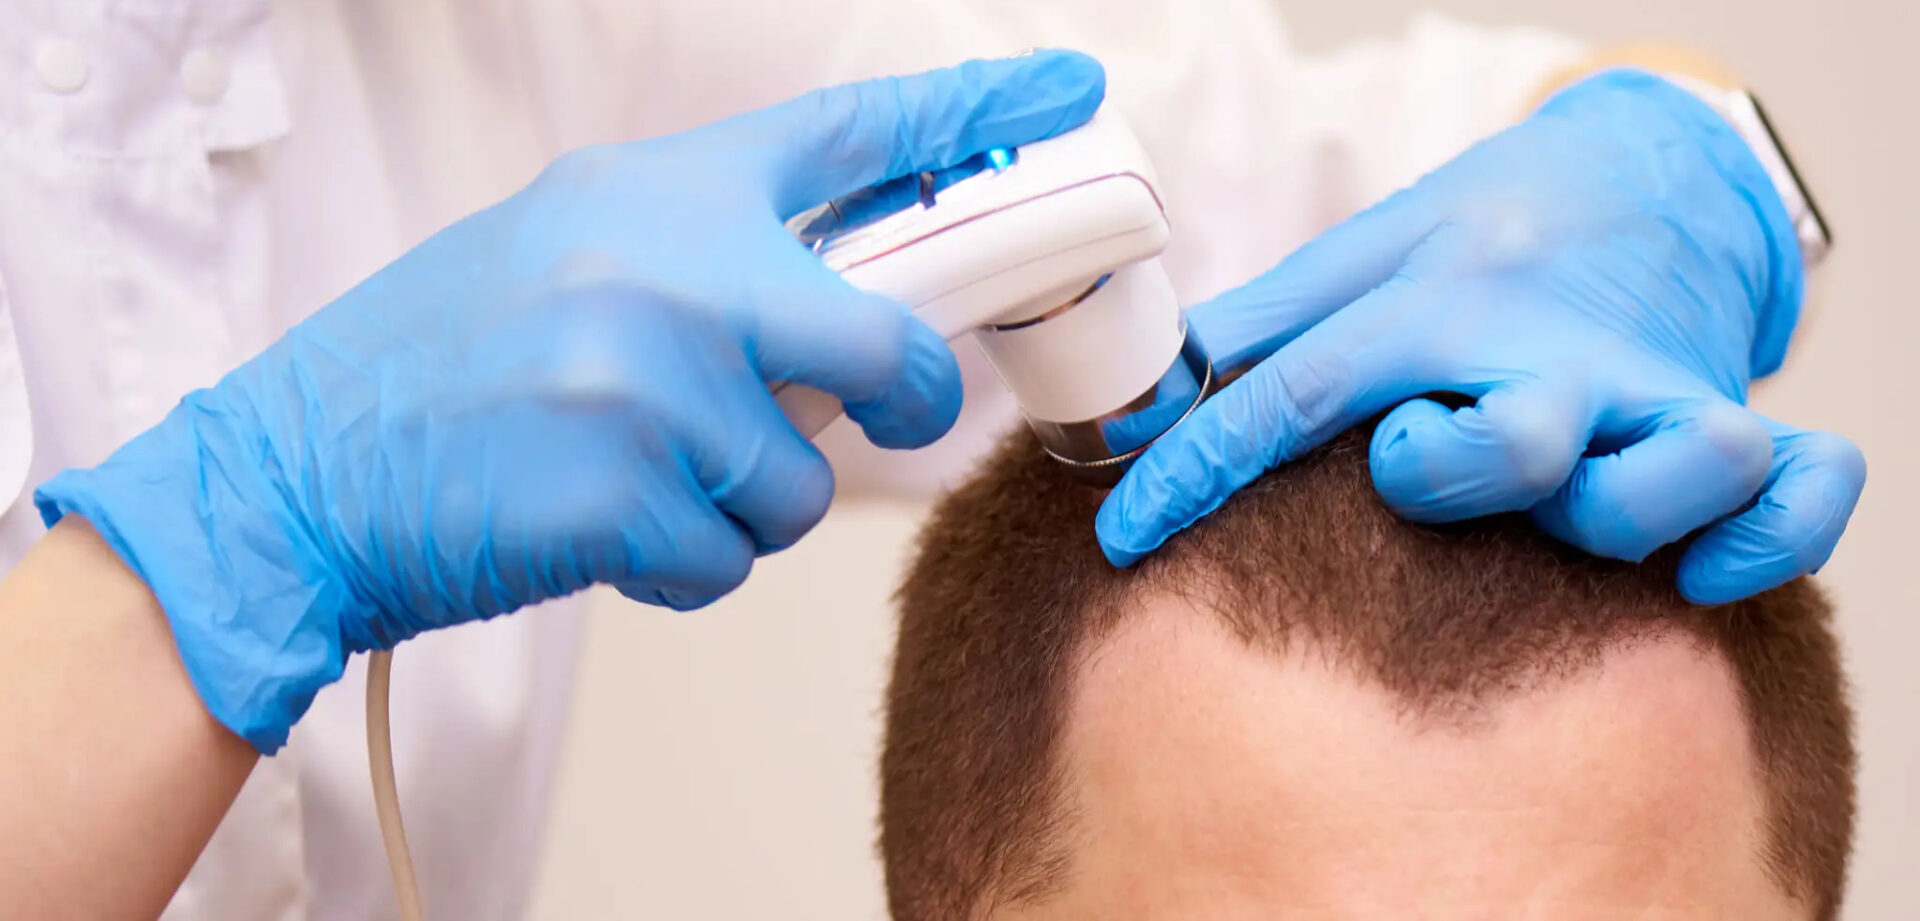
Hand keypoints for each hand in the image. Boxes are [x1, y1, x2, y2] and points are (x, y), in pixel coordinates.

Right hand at [35, 51, 1106, 749]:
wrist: (296, 472)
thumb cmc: (435, 366)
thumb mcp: (568, 251)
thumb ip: (706, 260)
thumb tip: (845, 310)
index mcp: (654, 192)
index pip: (847, 135)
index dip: (971, 110)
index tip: (1063, 90)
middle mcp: (663, 271)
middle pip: (884, 343)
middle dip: (905, 398)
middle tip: (895, 411)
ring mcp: (645, 384)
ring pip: (806, 482)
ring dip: (748, 501)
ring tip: (642, 473)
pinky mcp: (621, 496)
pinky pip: (733, 557)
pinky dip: (688, 561)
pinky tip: (605, 527)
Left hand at [1098, 70, 1862, 603]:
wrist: (1635, 176)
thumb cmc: (1483, 237)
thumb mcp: (1364, 257)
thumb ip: (1261, 326)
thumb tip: (1146, 391)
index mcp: (1436, 307)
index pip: (1294, 394)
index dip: (1195, 471)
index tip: (1124, 539)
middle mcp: (1547, 354)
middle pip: (1511, 444)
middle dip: (1453, 475)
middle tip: (1412, 463)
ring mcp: (1650, 390)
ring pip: (1674, 467)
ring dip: (1627, 510)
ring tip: (1585, 508)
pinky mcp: (1731, 413)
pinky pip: (1797, 489)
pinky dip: (1769, 536)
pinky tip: (1703, 573)